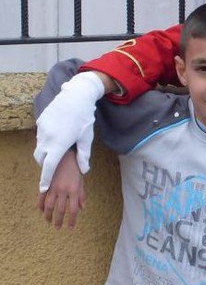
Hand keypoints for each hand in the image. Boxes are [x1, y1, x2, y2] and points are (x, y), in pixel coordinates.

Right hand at [34, 71, 104, 191]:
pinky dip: (46, 139)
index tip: (43, 189)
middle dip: (46, 164)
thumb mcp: (86, 138)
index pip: (49, 167)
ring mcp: (42, 129)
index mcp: (59, 144)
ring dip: (46, 151)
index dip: (45, 179)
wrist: (76, 96)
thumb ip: (84, 156)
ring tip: (58, 147)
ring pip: (39, 146)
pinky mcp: (40, 121)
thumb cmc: (84, 118)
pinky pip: (40, 135)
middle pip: (41, 159)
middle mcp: (47, 138)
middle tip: (55, 164)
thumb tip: (84, 171)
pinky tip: (57, 133)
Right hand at [38, 150, 85, 228]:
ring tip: (49, 222)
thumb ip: (81, 195)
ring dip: (48, 216)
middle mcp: (63, 190)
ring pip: (49, 206)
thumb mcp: (81, 182)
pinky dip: (41, 206)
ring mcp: (53, 187)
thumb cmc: (75, 170)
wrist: (65, 157)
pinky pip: (42, 198)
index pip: (73, 209)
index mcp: (74, 190)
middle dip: (59, 221)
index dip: (72, 220)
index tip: (70, 227)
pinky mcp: (46, 184)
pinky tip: (42, 211)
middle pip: (60, 210)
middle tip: (58, 228)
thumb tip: (82, 208)